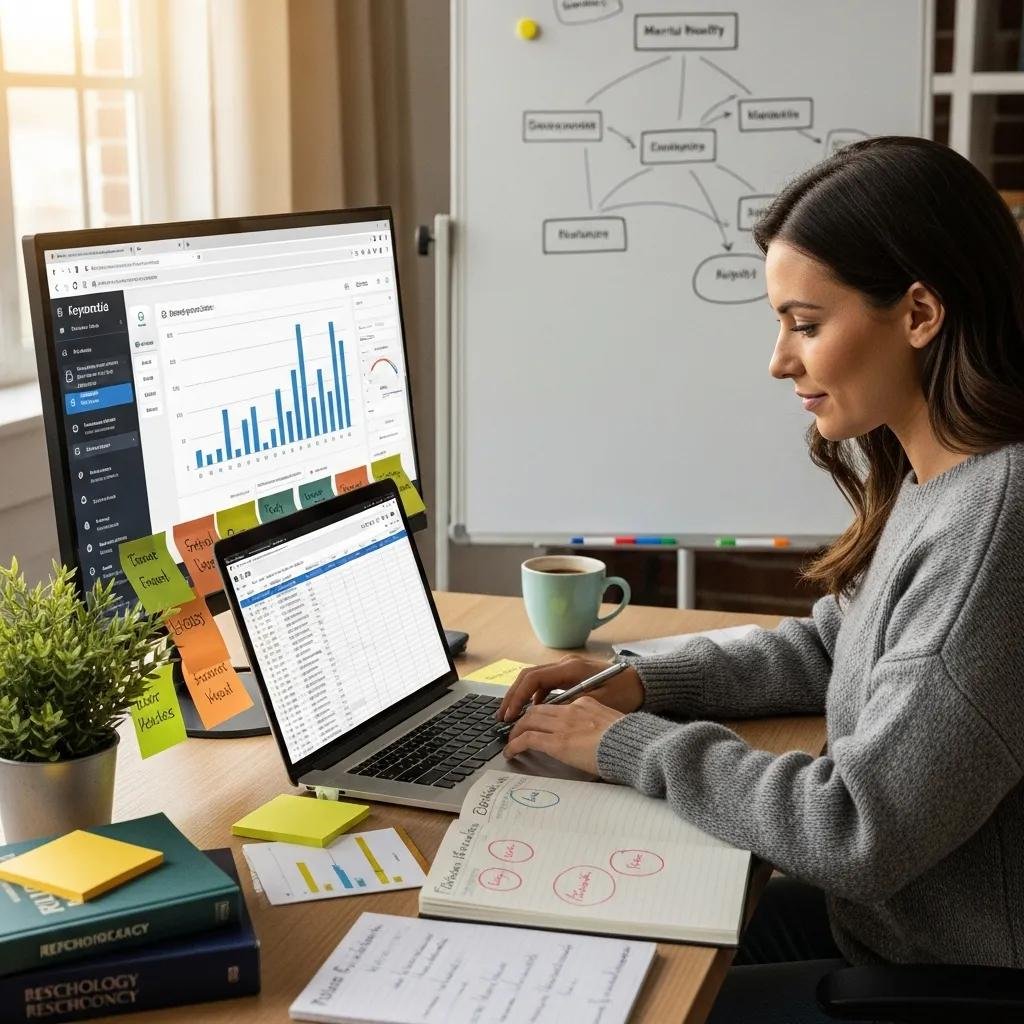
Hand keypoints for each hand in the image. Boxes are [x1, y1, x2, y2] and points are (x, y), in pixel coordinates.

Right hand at [496, 656, 643, 722]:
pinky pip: (546, 683)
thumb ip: (569, 707)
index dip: (518, 697)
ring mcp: (568, 668)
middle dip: (513, 697)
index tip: (510, 716)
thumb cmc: (625, 693)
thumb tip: (544, 717)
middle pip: (529, 677)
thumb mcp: (597, 703)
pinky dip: (535, 696)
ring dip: (522, 696)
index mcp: (570, 668)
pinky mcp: (572, 675)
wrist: (644, 683)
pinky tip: (534, 711)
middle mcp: (565, 664)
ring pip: (535, 680)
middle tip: (501, 717)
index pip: (533, 679)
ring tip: (512, 716)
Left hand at [503, 696, 624, 774]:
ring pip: (528, 720)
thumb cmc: (628, 740)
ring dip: (516, 731)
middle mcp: (571, 710)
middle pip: (538, 710)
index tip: (538, 723)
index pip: (557, 706)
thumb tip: (596, 740)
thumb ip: (599, 726)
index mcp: (586, 704)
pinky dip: (515, 745)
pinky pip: (528, 739)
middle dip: (524, 719)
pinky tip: (511, 753)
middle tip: (517, 730)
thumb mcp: (613, 725)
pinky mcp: (557, 742)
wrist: (632, 746)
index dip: (544, 715)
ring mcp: (563, 725)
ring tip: (511, 742)